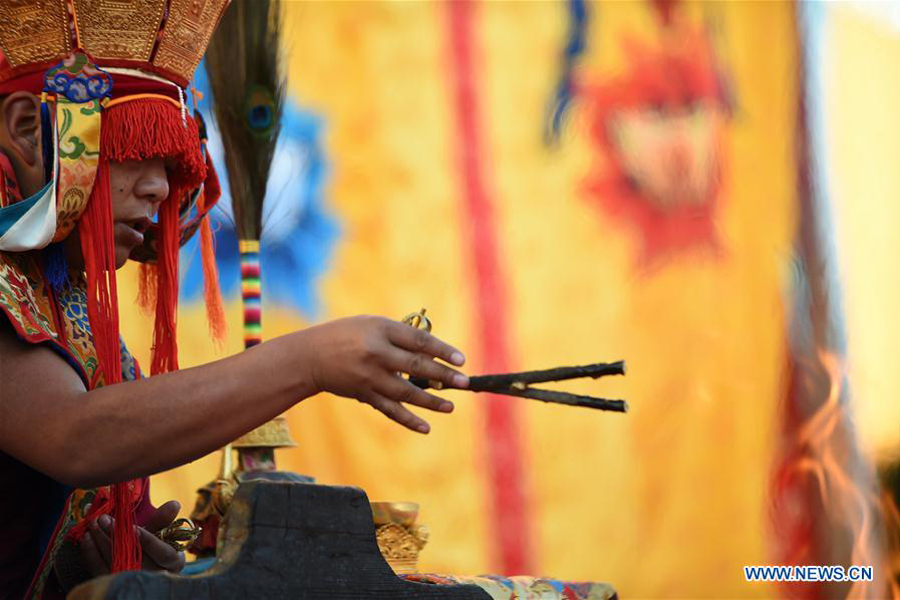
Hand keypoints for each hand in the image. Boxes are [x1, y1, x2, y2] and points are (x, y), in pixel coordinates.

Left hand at [79, 500, 185, 575]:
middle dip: (117, 537)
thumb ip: (163, 520)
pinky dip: (91, 553)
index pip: (163, 553)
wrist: (141, 565)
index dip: (148, 540)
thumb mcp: (160, 533)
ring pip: (115, 563)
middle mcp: (155, 576)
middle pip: (135, 558)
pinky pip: (99, 570)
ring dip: (100, 541)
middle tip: (103, 518)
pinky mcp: (114, 583)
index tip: (133, 527)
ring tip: (93, 523)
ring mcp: (133, 581)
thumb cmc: (154, 546)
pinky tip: (87, 538)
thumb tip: (175, 504)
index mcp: (174, 563)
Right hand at [303, 316, 468, 432]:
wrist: (311, 356)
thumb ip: (400, 336)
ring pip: (406, 392)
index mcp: (381, 330)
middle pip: (416, 366)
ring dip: (430, 401)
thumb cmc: (347, 335)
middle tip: (464, 382)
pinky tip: (425, 427)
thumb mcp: (372, 325)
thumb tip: (434, 355)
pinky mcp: (364, 394)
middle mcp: (376, 353)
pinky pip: (389, 409)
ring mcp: (369, 376)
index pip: (418, 340)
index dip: (442, 350)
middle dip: (443, 375)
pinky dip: (408, 420)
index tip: (461, 360)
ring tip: (450, 407)